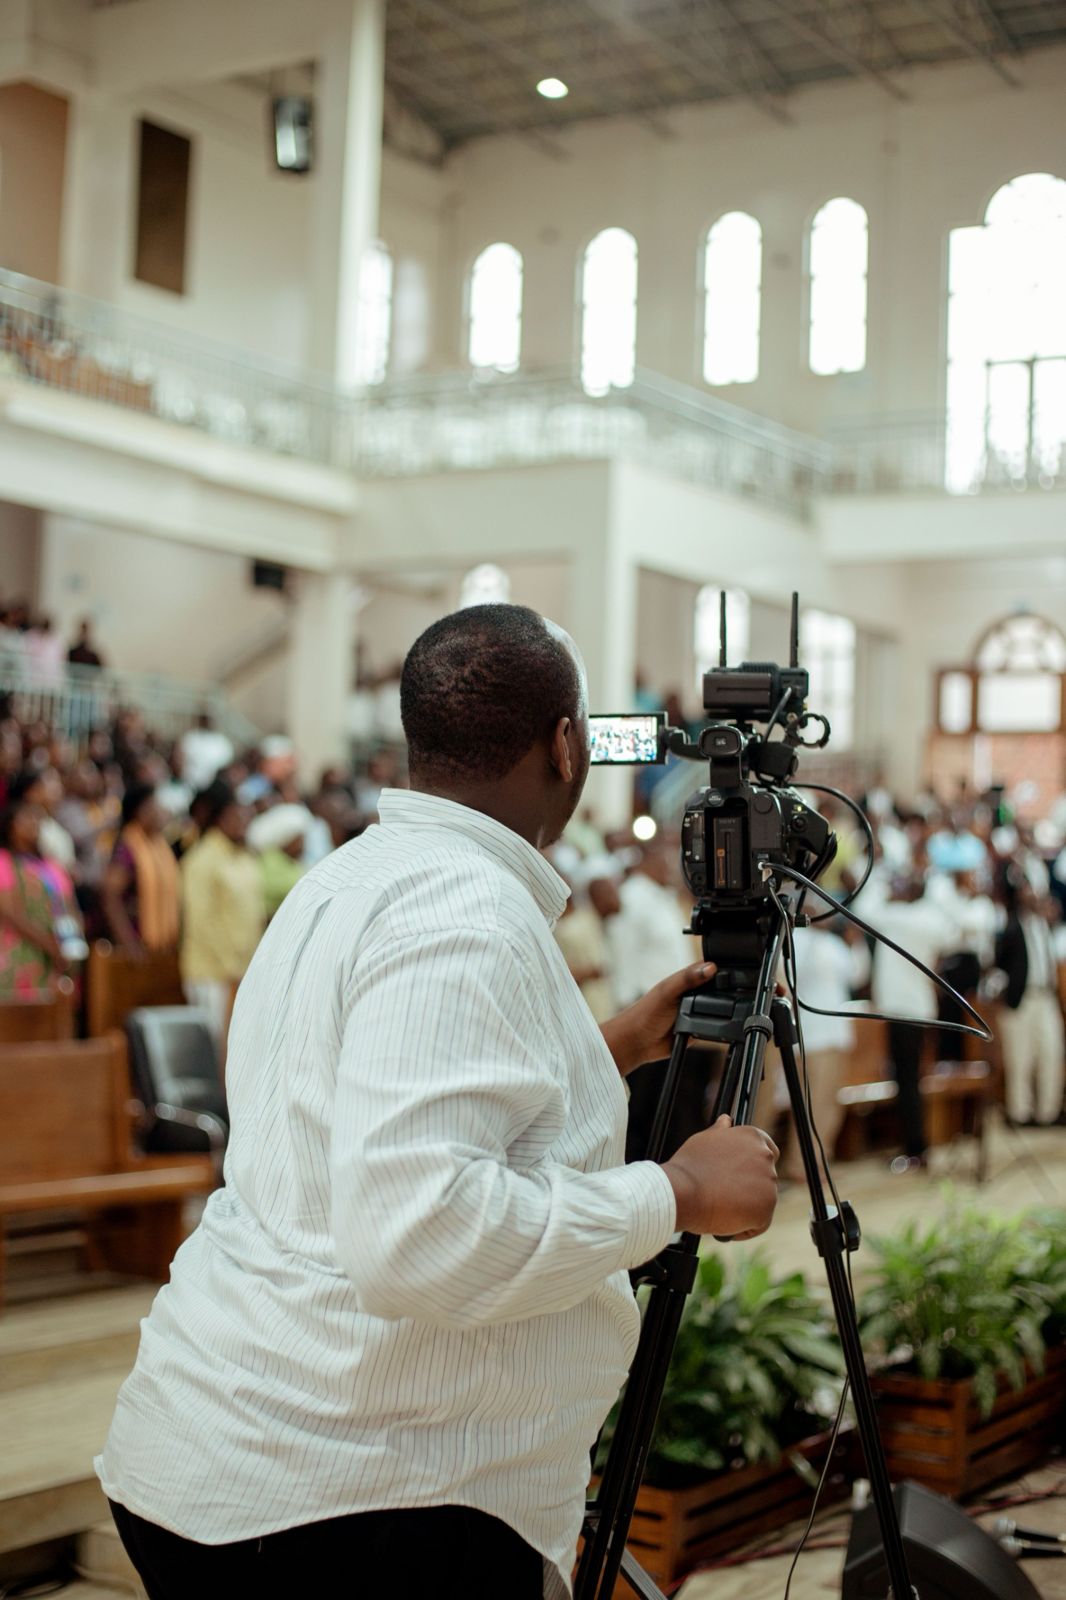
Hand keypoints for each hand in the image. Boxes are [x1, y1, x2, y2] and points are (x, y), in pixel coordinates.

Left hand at [601, 961, 715, 1075]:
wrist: (637, 1042)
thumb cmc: (645, 1013)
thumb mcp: (667, 991)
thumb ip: (687, 979)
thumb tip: (710, 967)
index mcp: (684, 980)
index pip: (708, 968)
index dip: (720, 968)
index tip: (732, 971)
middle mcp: (691, 994)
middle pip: (717, 989)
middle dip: (725, 992)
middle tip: (726, 995)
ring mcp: (695, 1011)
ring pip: (718, 1008)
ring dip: (721, 1011)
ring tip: (715, 1011)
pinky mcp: (697, 1028)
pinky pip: (713, 1027)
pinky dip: (715, 1027)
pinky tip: (712, 1026)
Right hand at [663, 1115, 778, 1239]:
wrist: (682, 1192)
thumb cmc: (690, 1167)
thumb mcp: (704, 1140)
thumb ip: (721, 1132)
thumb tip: (726, 1121)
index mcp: (753, 1137)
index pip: (769, 1150)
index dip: (756, 1166)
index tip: (744, 1177)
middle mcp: (765, 1157)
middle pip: (765, 1179)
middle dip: (748, 1188)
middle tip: (722, 1194)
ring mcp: (768, 1184)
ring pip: (762, 1202)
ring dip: (745, 1208)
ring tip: (719, 1207)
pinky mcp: (766, 1210)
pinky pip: (759, 1223)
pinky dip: (744, 1228)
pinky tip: (724, 1221)